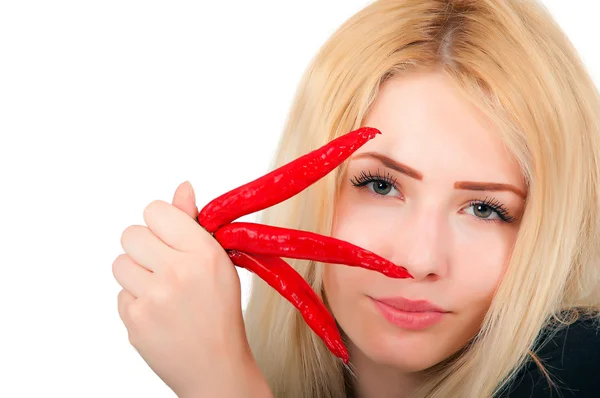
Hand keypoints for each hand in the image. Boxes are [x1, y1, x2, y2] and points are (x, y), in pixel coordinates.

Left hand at [113, 181, 270, 396]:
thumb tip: (181, 187)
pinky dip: (135, 302)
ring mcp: (154, 299)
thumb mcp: (218, 263)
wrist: (217, 367)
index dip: (160, 223)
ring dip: (135, 274)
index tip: (168, 236)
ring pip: (119, 263)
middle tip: (163, 266)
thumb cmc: (220, 312)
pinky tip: (157, 313)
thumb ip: (192, 224)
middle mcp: (178, 272)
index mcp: (204, 253)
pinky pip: (119, 294)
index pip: (155, 211)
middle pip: (130, 234)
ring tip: (159, 291)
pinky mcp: (135, 321)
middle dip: (144, 247)